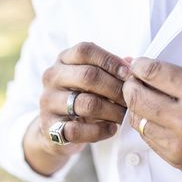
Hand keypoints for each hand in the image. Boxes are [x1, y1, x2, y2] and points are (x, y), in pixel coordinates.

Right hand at [35, 42, 129, 156]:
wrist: (54, 131)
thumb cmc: (81, 98)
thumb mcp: (92, 81)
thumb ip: (111, 70)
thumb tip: (133, 64)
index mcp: (64, 60)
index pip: (85, 50)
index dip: (110, 60)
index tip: (129, 74)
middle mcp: (52, 77)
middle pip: (88, 76)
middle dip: (115, 88)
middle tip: (131, 100)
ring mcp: (48, 102)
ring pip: (86, 103)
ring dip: (112, 111)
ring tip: (124, 116)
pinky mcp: (49, 126)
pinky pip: (77, 129)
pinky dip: (99, 131)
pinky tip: (111, 129)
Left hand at [122, 57, 181, 181]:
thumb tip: (149, 71)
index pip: (153, 72)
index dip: (139, 66)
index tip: (138, 65)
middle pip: (138, 97)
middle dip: (131, 86)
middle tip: (133, 82)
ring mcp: (180, 142)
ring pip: (138, 120)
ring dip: (137, 109)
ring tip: (144, 102)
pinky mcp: (177, 159)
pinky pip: (149, 140)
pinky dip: (148, 128)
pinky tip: (155, 121)